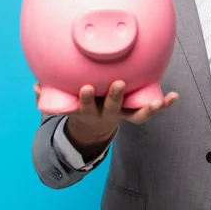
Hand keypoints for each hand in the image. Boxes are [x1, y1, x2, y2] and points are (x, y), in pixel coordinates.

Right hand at [33, 81, 177, 152]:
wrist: (94, 126)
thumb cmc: (80, 106)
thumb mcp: (64, 103)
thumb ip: (49, 95)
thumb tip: (36, 85)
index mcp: (90, 112)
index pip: (85, 107)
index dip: (85, 99)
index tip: (84, 88)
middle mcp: (108, 114)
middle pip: (112, 108)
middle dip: (114, 96)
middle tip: (118, 83)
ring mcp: (124, 114)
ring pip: (137, 115)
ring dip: (146, 109)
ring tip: (155, 102)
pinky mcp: (136, 112)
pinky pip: (152, 110)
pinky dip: (163, 104)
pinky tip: (174, 96)